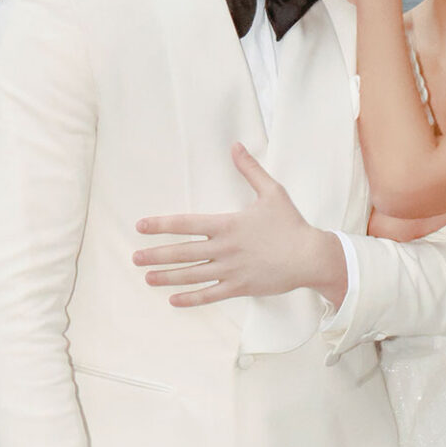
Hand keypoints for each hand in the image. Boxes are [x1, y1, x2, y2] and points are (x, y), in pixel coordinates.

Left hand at [135, 146, 347, 306]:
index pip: (186, 224)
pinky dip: (191, 298)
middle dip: (156, 255)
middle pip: (183, 252)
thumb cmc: (291, 224)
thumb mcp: (272, 192)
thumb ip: (250, 170)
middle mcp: (225, 248)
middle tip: (134, 258)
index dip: (161, 225)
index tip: (141, 227)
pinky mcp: (241, 287)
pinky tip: (173, 300)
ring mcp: (231, 270)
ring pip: (192, 275)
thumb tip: (236, 146)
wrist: (311, 256)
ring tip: (148, 278)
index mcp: (227, 224)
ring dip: (167, 277)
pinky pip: (210, 295)